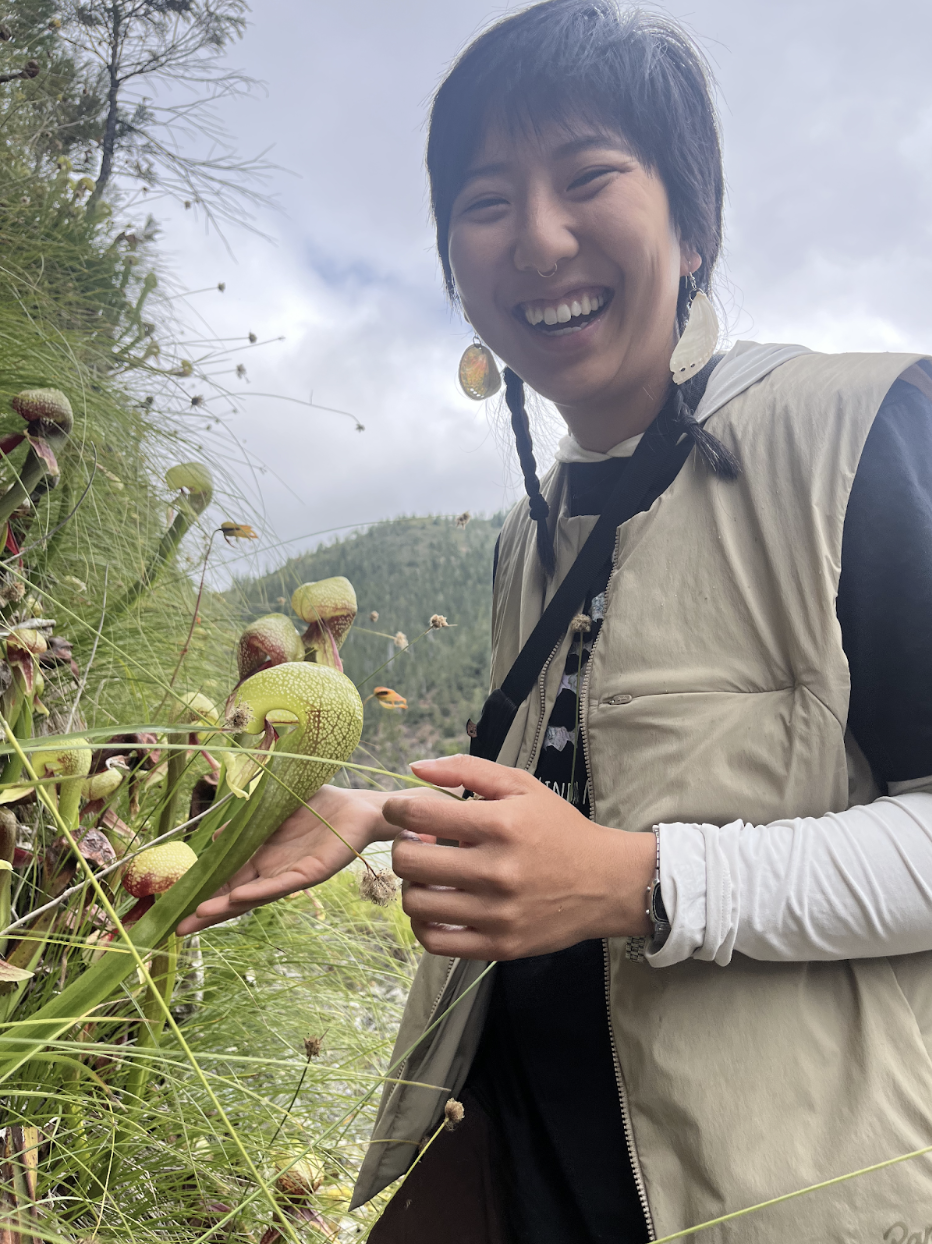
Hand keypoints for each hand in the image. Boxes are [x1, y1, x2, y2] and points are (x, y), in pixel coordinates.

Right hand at [177, 785, 401, 934]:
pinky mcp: (313, 871)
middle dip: (207, 913)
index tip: (174, 907)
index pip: (226, 880)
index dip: (203, 893)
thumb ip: (243, 826)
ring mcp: (291, 874)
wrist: (357, 806)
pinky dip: (261, 890)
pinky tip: (239, 896)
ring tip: (200, 915)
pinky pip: (284, 884)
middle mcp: (273, 871)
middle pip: (235, 896)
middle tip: (176, 929)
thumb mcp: (270, 812)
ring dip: (227, 905)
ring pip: (255, 895)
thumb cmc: (315, 807)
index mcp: (262, 858)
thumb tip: (213, 837)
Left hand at [386, 755, 654, 960]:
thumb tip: (415, 768)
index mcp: (500, 824)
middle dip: (403, 846)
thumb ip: (467, 769)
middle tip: (418, 843)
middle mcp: (496, 871)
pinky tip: (436, 906)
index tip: (404, 812)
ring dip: (412, 885)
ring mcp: (497, 914)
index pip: (418, 815)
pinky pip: (435, 942)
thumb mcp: (521, 785)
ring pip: (416, 903)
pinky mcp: (499, 946)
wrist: (607, 883)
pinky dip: (423, 924)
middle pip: (409, 861)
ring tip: (430, 875)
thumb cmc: (559, 828)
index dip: (398, 809)